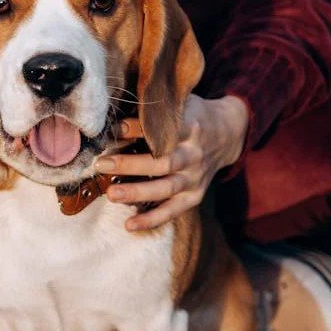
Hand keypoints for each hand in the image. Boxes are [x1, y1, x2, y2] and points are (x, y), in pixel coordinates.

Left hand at [95, 94, 248, 230]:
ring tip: (111, 194)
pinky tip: (129, 224)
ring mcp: (195, 178)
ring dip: (137, 193)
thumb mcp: (179, 106)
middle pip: (162, 162)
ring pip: (165, 188)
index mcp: (191, 127)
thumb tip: (114, 124)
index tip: (113, 130)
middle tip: (101, 164)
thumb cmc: (192, 117)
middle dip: (130, 164)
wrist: (228, 134)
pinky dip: (151, 219)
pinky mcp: (195, 196)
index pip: (164, 130)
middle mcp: (195, 154)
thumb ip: (153, 114)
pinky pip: (172, 211)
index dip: (138, 129)